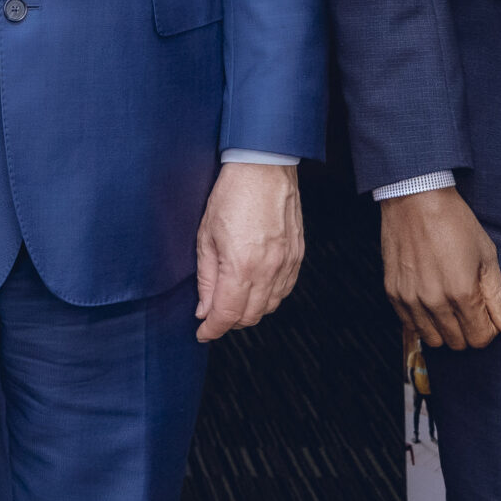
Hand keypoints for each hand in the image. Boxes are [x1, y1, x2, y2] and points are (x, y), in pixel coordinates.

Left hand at [194, 162, 305, 341]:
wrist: (264, 167)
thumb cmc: (232, 194)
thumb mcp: (206, 236)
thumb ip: (206, 278)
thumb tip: (204, 308)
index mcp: (241, 267)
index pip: (227, 314)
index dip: (212, 329)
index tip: (202, 333)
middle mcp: (268, 270)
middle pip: (250, 316)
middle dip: (229, 322)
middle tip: (213, 316)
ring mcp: (287, 264)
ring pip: (270, 307)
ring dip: (250, 311)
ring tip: (232, 301)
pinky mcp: (298, 256)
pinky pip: (285, 290)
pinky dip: (269, 297)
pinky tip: (255, 288)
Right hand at [381, 186, 500, 350]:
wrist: (415, 198)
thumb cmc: (454, 222)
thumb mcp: (487, 256)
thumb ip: (499, 297)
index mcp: (462, 293)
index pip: (481, 338)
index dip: (489, 328)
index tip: (486, 311)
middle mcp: (434, 301)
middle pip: (458, 342)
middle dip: (469, 329)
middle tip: (470, 306)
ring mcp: (410, 299)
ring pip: (434, 339)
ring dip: (445, 329)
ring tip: (449, 305)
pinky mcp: (393, 293)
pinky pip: (410, 325)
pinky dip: (423, 321)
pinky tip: (430, 300)